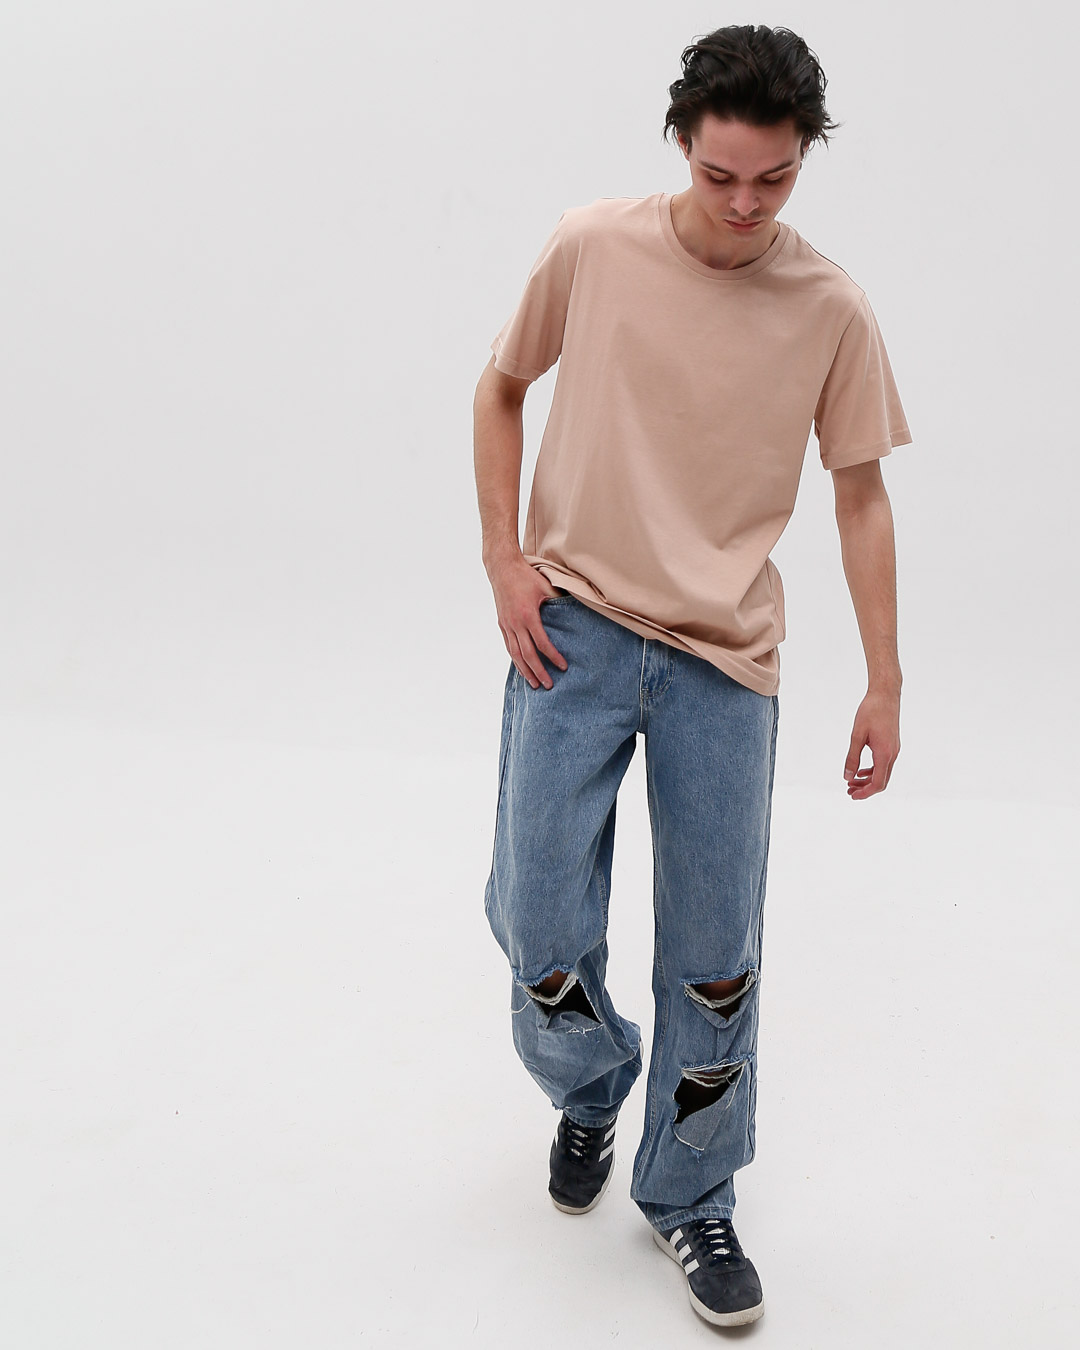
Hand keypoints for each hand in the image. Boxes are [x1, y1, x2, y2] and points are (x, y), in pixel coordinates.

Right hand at [488, 556, 568, 689]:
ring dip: (525, 671)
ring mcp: (507, 625)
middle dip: (538, 672)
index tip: (562, 667)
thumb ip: (558, 601)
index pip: (542, 643)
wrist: (502, 568)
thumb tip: (576, 611)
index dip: (553, 657)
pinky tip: (522, 668)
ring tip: (534, 684)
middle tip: (548, 685)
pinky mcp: (502, 624)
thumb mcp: (546, 587)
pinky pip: (509, 647)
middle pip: (527, 654)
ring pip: (515, 654)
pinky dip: (515, 660)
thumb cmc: (526, 576)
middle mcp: (515, 623)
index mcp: (528, 615)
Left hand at [843, 689, 899, 798]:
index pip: (877, 783)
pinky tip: (860, 771)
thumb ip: (852, 757)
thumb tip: (847, 777)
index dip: (865, 793)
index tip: (852, 796)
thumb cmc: (871, 711)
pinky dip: (872, 770)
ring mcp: (894, 750)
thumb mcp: (857, 735)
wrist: (886, 695)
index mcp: (884, 753)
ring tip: (851, 782)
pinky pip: (884, 764)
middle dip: (865, 789)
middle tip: (848, 791)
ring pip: (883, 773)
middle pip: (881, 781)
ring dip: (868, 780)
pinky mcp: (892, 745)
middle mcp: (892, 754)